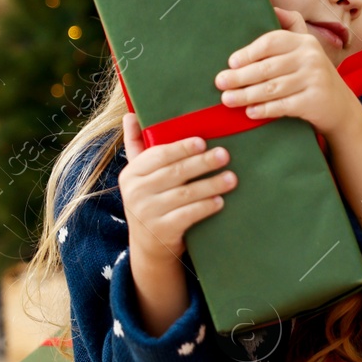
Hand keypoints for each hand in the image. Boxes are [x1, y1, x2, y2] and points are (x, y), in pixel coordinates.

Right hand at [118, 113, 236, 260]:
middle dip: (202, 163)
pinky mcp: (162, 231)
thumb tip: (129, 115)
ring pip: (185, 194)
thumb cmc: (150, 200)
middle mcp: (135, 192)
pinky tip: (220, 201)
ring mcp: (147, 213)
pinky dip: (205, 207)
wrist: (149, 245)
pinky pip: (188, 215)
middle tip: (224, 155)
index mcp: (131, 173)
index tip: (202, 142)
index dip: (181, 147)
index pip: (158, 155)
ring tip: (231, 178)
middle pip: (175, 172)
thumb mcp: (140, 175)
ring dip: (211, 184)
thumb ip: (137, 145)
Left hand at [214, 6, 361, 135]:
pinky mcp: (315, 101)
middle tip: (221, 83)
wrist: (340, 106)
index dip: (249, 52)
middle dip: (240, 76)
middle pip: (268, 67)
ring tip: (228, 99)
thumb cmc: (313, 74)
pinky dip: (265, 109)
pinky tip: (250, 112)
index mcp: (304, 41)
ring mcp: (314, 79)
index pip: (271, 42)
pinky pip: (284, 105)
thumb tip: (272, 7)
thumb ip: (291, 25)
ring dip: (247, 95)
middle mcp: (311, 57)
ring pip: (273, 88)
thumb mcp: (307, 47)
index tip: (231, 63)